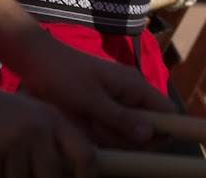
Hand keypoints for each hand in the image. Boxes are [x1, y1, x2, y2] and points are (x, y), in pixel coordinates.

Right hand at [0, 82, 96, 177]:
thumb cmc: (5, 113)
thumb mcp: (37, 116)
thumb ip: (56, 139)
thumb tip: (73, 171)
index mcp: (54, 120)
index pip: (85, 154)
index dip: (88, 176)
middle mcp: (38, 130)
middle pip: (54, 175)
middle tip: (34, 174)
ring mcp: (13, 141)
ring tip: (8, 164)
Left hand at [15, 32, 174, 148]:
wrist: (38, 59)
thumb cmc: (65, 76)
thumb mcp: (91, 101)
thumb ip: (121, 118)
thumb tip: (150, 136)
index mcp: (137, 86)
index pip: (168, 112)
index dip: (163, 131)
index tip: (141, 147)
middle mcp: (133, 92)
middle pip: (145, 126)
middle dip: (125, 136)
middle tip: (97, 129)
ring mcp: (118, 98)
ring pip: (126, 129)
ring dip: (108, 135)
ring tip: (84, 123)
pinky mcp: (104, 104)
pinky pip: (110, 125)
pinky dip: (98, 130)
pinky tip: (81, 123)